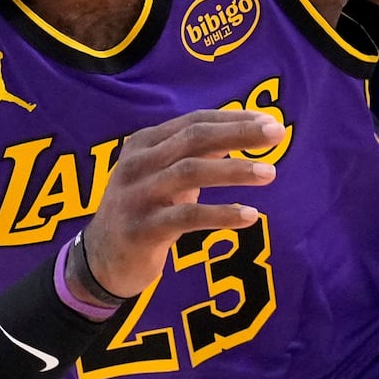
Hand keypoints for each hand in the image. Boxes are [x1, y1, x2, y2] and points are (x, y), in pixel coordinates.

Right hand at [76, 109, 282, 298]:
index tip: (268, 120)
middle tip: (277, 132)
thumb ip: (196, 154)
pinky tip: (250, 215)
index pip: (194, 122)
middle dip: (238, 133)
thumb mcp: (164, 175)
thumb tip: (244, 132)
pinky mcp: (142, 230)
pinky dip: (221, 214)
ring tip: (270, 172)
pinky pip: (187, 217)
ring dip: (235, 170)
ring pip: (191, 172)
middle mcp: (137, 164)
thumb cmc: (144, 210)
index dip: (232, 119)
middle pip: (194, 139)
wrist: (101, 260)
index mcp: (144, 143)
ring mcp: (137, 196)